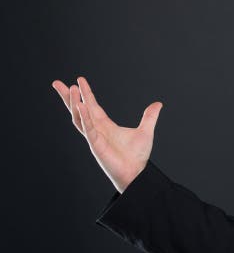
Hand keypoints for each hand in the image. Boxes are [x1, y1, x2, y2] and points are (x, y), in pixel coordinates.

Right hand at [52, 76, 162, 192]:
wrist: (136, 173)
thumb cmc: (137, 156)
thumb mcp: (145, 131)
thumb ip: (149, 117)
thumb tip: (158, 104)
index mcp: (105, 125)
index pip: (92, 105)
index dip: (86, 93)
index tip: (79, 80)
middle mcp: (96, 130)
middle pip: (78, 109)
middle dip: (68, 96)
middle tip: (57, 83)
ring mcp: (94, 137)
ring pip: (80, 118)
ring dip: (75, 103)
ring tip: (72, 89)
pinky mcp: (96, 145)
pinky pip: (88, 129)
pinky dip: (84, 117)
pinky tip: (81, 106)